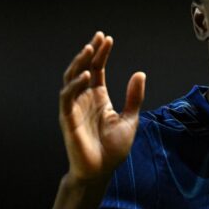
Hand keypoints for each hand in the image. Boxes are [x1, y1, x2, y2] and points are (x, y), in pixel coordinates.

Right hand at [59, 31, 145, 181]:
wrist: (101, 171)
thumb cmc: (113, 148)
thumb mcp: (130, 119)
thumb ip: (134, 97)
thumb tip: (140, 73)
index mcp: (99, 97)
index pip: (98, 69)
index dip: (101, 53)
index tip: (108, 38)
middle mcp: (85, 98)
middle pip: (83, 68)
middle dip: (90, 52)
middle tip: (99, 37)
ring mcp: (75, 107)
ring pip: (72, 78)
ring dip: (80, 63)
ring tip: (90, 49)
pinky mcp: (68, 118)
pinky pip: (67, 97)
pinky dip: (75, 84)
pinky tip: (87, 74)